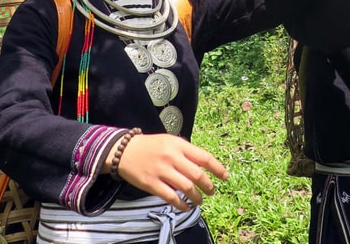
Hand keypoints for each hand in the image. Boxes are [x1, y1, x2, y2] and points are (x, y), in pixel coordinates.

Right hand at [112, 133, 228, 210]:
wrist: (124, 151)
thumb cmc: (151, 146)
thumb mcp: (171, 141)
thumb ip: (187, 152)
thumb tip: (205, 165)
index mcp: (179, 145)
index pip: (204, 157)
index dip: (217, 168)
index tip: (225, 177)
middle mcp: (172, 157)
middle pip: (197, 175)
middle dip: (208, 186)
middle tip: (212, 192)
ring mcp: (162, 171)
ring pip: (186, 188)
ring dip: (196, 197)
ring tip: (200, 201)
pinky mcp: (151, 184)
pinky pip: (171, 197)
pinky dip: (181, 205)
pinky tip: (186, 207)